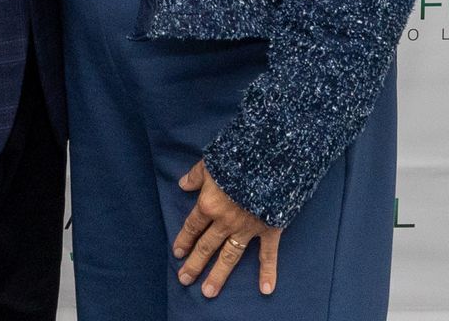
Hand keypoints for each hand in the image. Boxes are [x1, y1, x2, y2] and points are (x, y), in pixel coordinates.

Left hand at [172, 159, 281, 297]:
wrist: (270, 159)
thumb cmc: (238, 157)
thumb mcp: (211, 162)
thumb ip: (196, 175)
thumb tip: (183, 184)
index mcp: (209, 204)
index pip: (192, 226)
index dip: (184, 240)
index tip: (177, 253)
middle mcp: (225, 221)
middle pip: (206, 246)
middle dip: (194, 264)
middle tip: (184, 280)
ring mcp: (247, 228)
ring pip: (229, 256)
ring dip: (218, 275)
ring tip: (208, 292)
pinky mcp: (269, 229)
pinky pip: (268, 254)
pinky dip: (268, 271)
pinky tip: (266, 289)